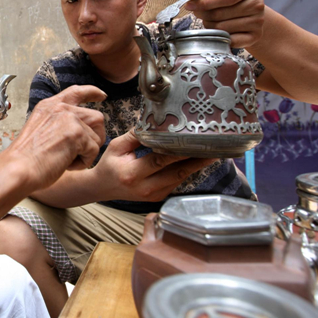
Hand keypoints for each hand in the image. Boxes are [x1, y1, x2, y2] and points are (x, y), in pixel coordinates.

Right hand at [6, 85, 106, 191]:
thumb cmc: (27, 158)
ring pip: (97, 136)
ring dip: (87, 152)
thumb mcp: (40, 129)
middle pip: (96, 117)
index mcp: (50, 106)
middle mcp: (61, 108)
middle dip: (95, 137)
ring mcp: (70, 119)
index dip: (92, 92)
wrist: (18, 168)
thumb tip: (79, 129)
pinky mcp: (77, 134)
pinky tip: (66, 165)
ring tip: (68, 160)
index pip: (77, 92)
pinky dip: (83, 163)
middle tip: (81, 152)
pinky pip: (93, 151)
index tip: (102, 96)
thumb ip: (57, 123)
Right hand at [93, 131, 217, 202]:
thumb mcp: (117, 146)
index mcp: (132, 173)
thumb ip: (136, 135)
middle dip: (197, 160)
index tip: (194, 141)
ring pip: (180, 179)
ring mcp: (153, 195)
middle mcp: (145, 187)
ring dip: (197, 166)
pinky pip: (177, 182)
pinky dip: (188, 171)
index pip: (160, 160)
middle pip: (177, 172)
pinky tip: (198, 160)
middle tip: (214, 148)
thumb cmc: (110, 164)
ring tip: (212, 152)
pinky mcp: (159, 197)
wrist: (102, 188)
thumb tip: (155, 120)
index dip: (179, 151)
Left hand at [185, 0, 265, 48]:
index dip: (206, 2)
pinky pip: (229, 41)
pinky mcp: (254, 36)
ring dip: (210, 25)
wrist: (245, 6)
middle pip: (221, 14)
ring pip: (222, 29)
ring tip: (212, 19)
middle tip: (202, 12)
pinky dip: (219, 37)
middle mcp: (258, 3)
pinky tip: (220, 28)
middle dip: (204, 14)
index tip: (189, 5)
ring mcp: (258, 22)